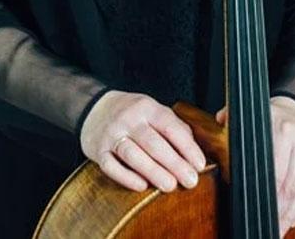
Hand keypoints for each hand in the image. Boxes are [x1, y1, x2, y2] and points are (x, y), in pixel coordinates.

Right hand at [80, 90, 207, 192]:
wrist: (95, 109)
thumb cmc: (132, 114)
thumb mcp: (154, 111)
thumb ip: (174, 127)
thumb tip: (194, 151)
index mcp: (147, 108)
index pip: (170, 127)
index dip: (187, 147)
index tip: (200, 164)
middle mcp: (128, 120)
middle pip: (153, 143)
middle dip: (174, 163)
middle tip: (190, 180)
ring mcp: (111, 135)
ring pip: (133, 155)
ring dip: (153, 171)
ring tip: (170, 186)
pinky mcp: (98, 150)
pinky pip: (111, 166)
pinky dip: (126, 177)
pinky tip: (142, 186)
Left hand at [217, 96, 294, 235]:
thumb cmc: (265, 123)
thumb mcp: (245, 119)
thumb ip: (230, 126)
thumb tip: (216, 131)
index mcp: (280, 126)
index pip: (273, 170)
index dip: (265, 196)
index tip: (257, 212)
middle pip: (290, 183)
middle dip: (278, 210)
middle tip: (267, 226)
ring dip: (291, 213)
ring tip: (280, 228)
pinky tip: (294, 217)